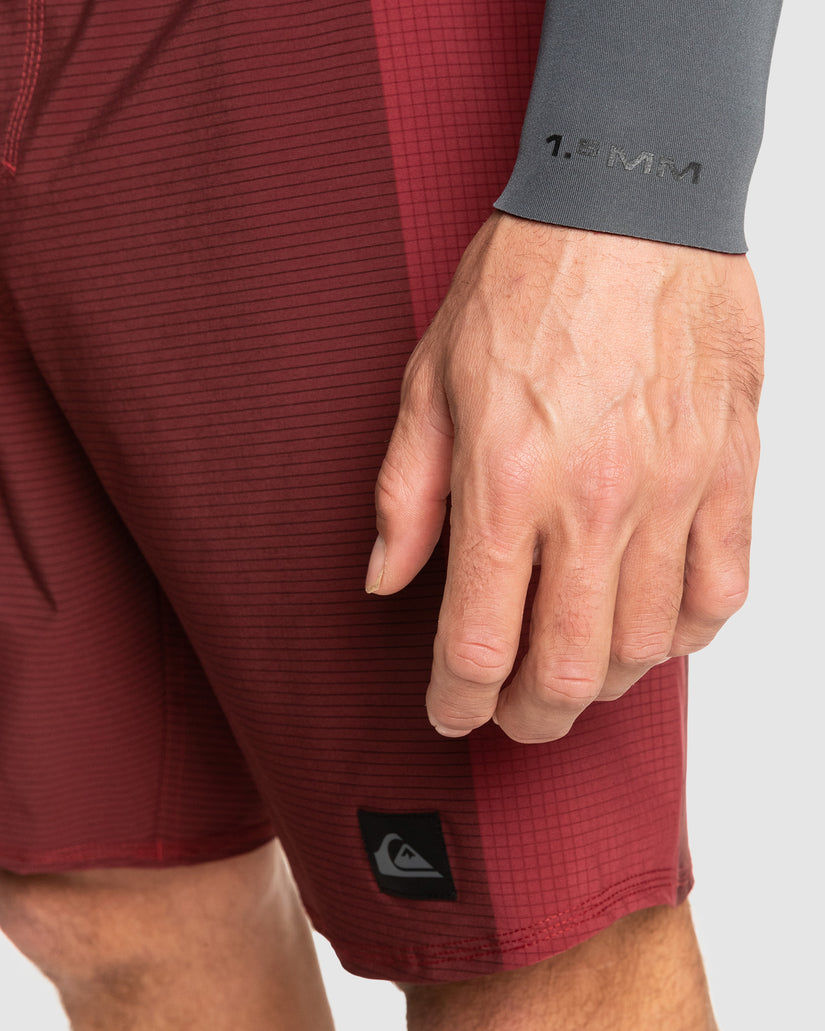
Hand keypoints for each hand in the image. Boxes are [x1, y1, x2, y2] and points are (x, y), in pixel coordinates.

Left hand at [366, 212, 763, 742]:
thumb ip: (407, 494)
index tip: (451, 712)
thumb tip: (387, 578)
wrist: (629, 204)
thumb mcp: (430, 381)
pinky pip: (722, 590)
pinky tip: (653, 623)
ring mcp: (673, 491)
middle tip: (513, 715)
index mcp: (506, 481)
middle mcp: (594, 501)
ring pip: (646, 646)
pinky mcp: (728, 470)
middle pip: (568, 669)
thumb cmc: (527, 282)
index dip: (457, 699)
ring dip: (603, 681)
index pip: (479, 641)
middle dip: (531, 716)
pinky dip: (685, 632)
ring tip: (574, 669)